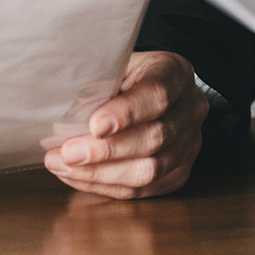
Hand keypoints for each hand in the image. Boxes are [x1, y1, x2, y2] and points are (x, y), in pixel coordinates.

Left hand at [44, 51, 207, 199]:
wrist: (153, 92)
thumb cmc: (126, 77)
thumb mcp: (115, 65)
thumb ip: (99, 84)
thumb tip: (63, 111)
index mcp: (175, 73)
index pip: (157, 94)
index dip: (126, 113)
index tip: (94, 125)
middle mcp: (190, 110)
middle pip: (155, 137)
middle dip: (106, 150)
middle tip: (68, 153)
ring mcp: (189, 145)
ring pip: (150, 171)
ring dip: (101, 173)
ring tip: (64, 167)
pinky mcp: (178, 173)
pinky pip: (143, 190)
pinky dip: (106, 185)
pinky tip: (78, 176)